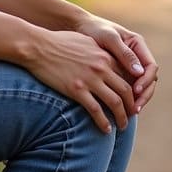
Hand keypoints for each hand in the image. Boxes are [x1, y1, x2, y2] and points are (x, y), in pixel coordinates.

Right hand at [21, 29, 136, 132]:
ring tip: (123, 126)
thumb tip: (107, 60)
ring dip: (122, 117)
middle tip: (132, 115)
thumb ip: (99, 52)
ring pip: (114, 102)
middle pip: (126, 90)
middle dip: (131, 105)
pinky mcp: (76, 90)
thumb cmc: (58, 42)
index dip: (134, 89)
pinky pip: (96, 110)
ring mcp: (89, 79)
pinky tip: (106, 130)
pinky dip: (103, 122)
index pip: (128, 75)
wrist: (38, 46)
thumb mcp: (85, 42)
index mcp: (105, 55)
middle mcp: (101, 68)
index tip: (133, 99)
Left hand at [74, 15, 158, 112]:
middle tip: (135, 109)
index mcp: (138, 46)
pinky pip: (128, 89)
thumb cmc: (94, 29)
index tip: (136, 90)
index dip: (147, 80)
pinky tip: (121, 109)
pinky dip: (127, 99)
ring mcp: (129, 67)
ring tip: (129, 112)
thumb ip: (124, 54)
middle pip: (149, 80)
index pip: (151, 67)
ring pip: (141, 87)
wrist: (79, 29)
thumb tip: (140, 72)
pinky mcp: (120, 75)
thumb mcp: (109, 38)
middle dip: (144, 95)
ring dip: (138, 100)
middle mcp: (137, 57)